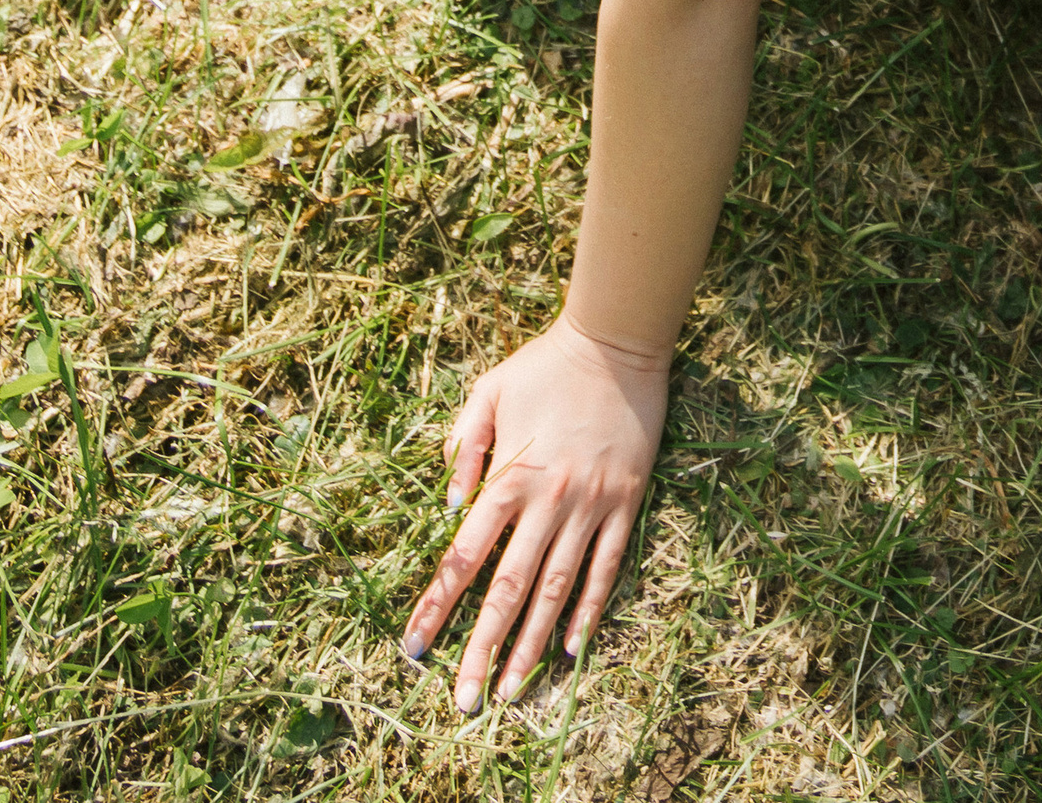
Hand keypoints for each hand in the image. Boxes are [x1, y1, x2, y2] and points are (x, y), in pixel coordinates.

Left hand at [403, 316, 668, 708]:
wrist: (619, 342)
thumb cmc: (547, 364)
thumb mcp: (490, 392)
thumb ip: (463, 444)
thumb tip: (448, 505)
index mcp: (511, 474)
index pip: (465, 555)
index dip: (439, 604)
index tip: (415, 647)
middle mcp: (549, 499)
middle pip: (509, 587)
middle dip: (483, 646)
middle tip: (464, 700)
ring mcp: (591, 505)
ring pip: (556, 588)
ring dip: (532, 644)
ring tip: (511, 689)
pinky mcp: (625, 503)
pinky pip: (606, 567)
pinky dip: (589, 609)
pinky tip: (572, 648)